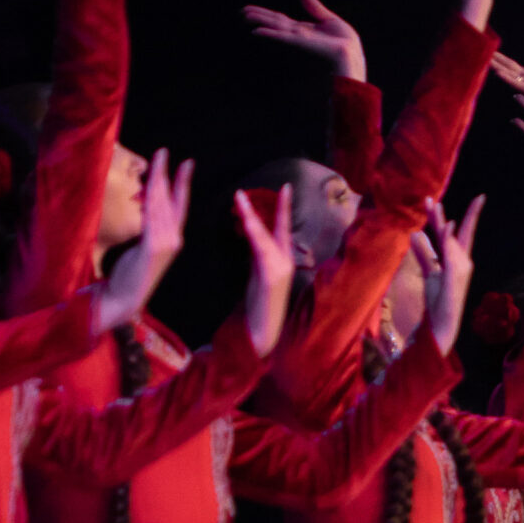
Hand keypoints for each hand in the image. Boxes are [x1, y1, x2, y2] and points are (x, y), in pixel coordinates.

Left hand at [95, 150, 190, 331]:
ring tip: (157, 160)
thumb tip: (145, 205)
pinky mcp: (154, 247)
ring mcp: (166, 243)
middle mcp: (174, 238)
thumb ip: (148, 229)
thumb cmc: (129, 276)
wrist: (124, 299)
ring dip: (159, 180)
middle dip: (168, 173)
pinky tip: (151, 185)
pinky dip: (154, 199)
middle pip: (171, 199)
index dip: (181, 183)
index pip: (179, 204)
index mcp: (173, 238)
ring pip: (162, 204)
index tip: (185, 163)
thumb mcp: (141, 247)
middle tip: (164, 151)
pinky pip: (153, 217)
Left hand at [234, 184, 294, 357]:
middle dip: (268, 208)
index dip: (283, 208)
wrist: (263, 334)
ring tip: (238, 201)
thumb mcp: (258, 276)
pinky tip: (247, 225)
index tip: (285, 187)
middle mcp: (285, 261)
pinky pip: (263, 251)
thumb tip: (253, 236)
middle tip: (244, 192)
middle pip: (278, 228)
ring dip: (251, 218)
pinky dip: (255, 236)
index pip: (282, 228)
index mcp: (281, 260)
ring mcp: (281, 269)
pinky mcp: (273, 277)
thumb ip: (258, 256)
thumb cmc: (259, 308)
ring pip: (266, 237)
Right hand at [243, 0, 365, 80]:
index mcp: (304, 30)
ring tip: (245, 16)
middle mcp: (298, 34)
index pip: (281, 20)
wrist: (352, 55)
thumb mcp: (330, 20)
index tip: (251, 9)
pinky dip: (270, 34)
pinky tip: (257, 31)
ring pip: (276, 27)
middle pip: (275, 22)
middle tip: (242, 11)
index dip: (266, 14)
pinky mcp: (302, 42)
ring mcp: (299, 38)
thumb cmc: (346, 43)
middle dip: (259, 16)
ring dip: (260, 21)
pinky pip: (283, 37)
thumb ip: (315, 8)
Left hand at [417, 195, 484, 355]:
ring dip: (440, 223)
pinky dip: (449, 241)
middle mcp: (462, 261)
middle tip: (431, 198)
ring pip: (450, 240)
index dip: (469, 215)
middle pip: (454, 232)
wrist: (442, 323)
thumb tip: (415, 234)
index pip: (462, 232)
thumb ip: (425, 253)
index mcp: (458, 259)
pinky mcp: (455, 277)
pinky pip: (451, 255)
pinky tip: (446, 227)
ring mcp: (460, 269)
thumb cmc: (438, 300)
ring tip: (432, 206)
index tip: (480, 197)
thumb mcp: (429, 272)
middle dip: (443, 215)